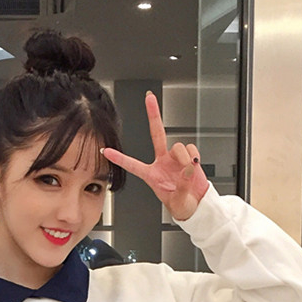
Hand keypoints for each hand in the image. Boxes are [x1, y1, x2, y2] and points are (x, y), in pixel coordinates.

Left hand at [102, 91, 209, 220]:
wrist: (196, 204)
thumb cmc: (182, 205)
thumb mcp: (178, 200)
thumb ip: (182, 184)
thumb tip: (188, 168)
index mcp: (152, 175)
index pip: (132, 165)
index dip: (119, 158)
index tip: (104, 150)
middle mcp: (162, 162)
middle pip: (157, 133)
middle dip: (154, 114)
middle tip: (149, 97)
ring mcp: (175, 158)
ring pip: (178, 146)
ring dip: (184, 158)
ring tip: (188, 173)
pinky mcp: (188, 156)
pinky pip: (191, 149)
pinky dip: (194, 157)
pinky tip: (194, 165)